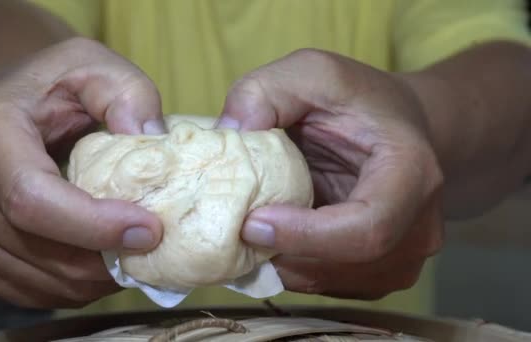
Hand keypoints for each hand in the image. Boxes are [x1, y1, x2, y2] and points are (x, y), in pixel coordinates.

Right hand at [0, 38, 164, 307]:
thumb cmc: (43, 90)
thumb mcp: (88, 65)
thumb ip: (125, 92)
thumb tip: (153, 141)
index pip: (33, 199)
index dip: (94, 224)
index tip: (150, 228)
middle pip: (46, 251)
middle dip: (111, 256)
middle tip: (158, 239)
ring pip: (49, 282)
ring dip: (102, 274)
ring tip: (134, 244)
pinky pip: (42, 293)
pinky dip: (83, 284)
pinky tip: (104, 254)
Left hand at [217, 49, 443, 298]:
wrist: (397, 126)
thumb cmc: (357, 100)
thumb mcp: (311, 71)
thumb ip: (265, 90)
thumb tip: (228, 132)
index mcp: (411, 174)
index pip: (367, 229)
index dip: (305, 237)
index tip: (251, 223)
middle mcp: (419, 226)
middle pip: (345, 265)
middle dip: (281, 253)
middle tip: (236, 227)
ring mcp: (403, 257)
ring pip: (332, 282)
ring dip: (281, 264)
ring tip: (251, 228)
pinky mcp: (380, 272)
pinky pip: (329, 285)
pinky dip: (292, 269)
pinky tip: (274, 237)